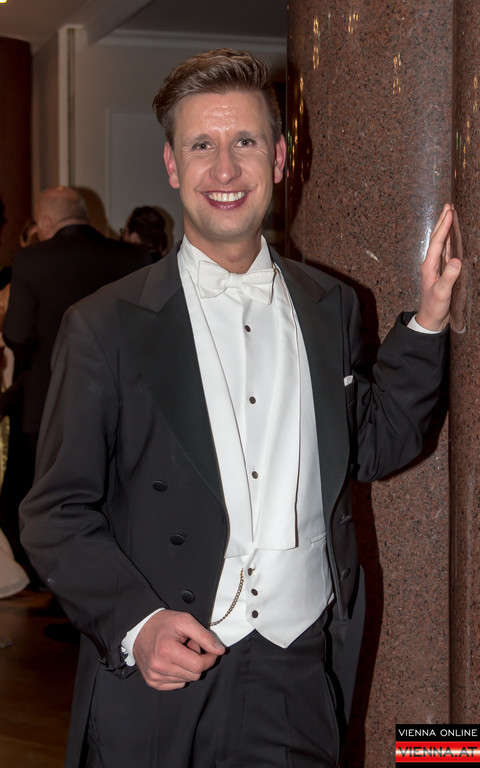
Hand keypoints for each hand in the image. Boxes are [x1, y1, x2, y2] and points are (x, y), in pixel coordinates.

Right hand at [133, 609, 224, 690]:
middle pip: (194, 675)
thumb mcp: (185, 621)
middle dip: (197, 661)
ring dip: (188, 667)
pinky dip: (179, 674)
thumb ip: (204, 636)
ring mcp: (154, 676)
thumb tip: (220, 651)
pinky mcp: (152, 682)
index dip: (210, 658)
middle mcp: (159, 666)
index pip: (198, 665)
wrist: (139, 628)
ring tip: (179, 652)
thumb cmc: (163, 623)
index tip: (211, 650)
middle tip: (190, 646)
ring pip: (186, 680)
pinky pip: (177, 684)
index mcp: (167, 650)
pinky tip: (173, 661)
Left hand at [416, 203, 461, 330]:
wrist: (430, 320)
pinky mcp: (441, 272)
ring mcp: (436, 268)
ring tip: (450, 216)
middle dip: (442, 222)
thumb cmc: (434, 307)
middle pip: (437, 239)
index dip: (444, 226)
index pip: (437, 242)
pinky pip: (445, 252)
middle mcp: (431, 264)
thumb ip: (449, 277)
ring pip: (441, 244)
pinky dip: (449, 242)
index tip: (449, 212)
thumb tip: (456, 260)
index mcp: (429, 266)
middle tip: (448, 206)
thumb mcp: (442, 293)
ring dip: (445, 229)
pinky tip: (452, 238)